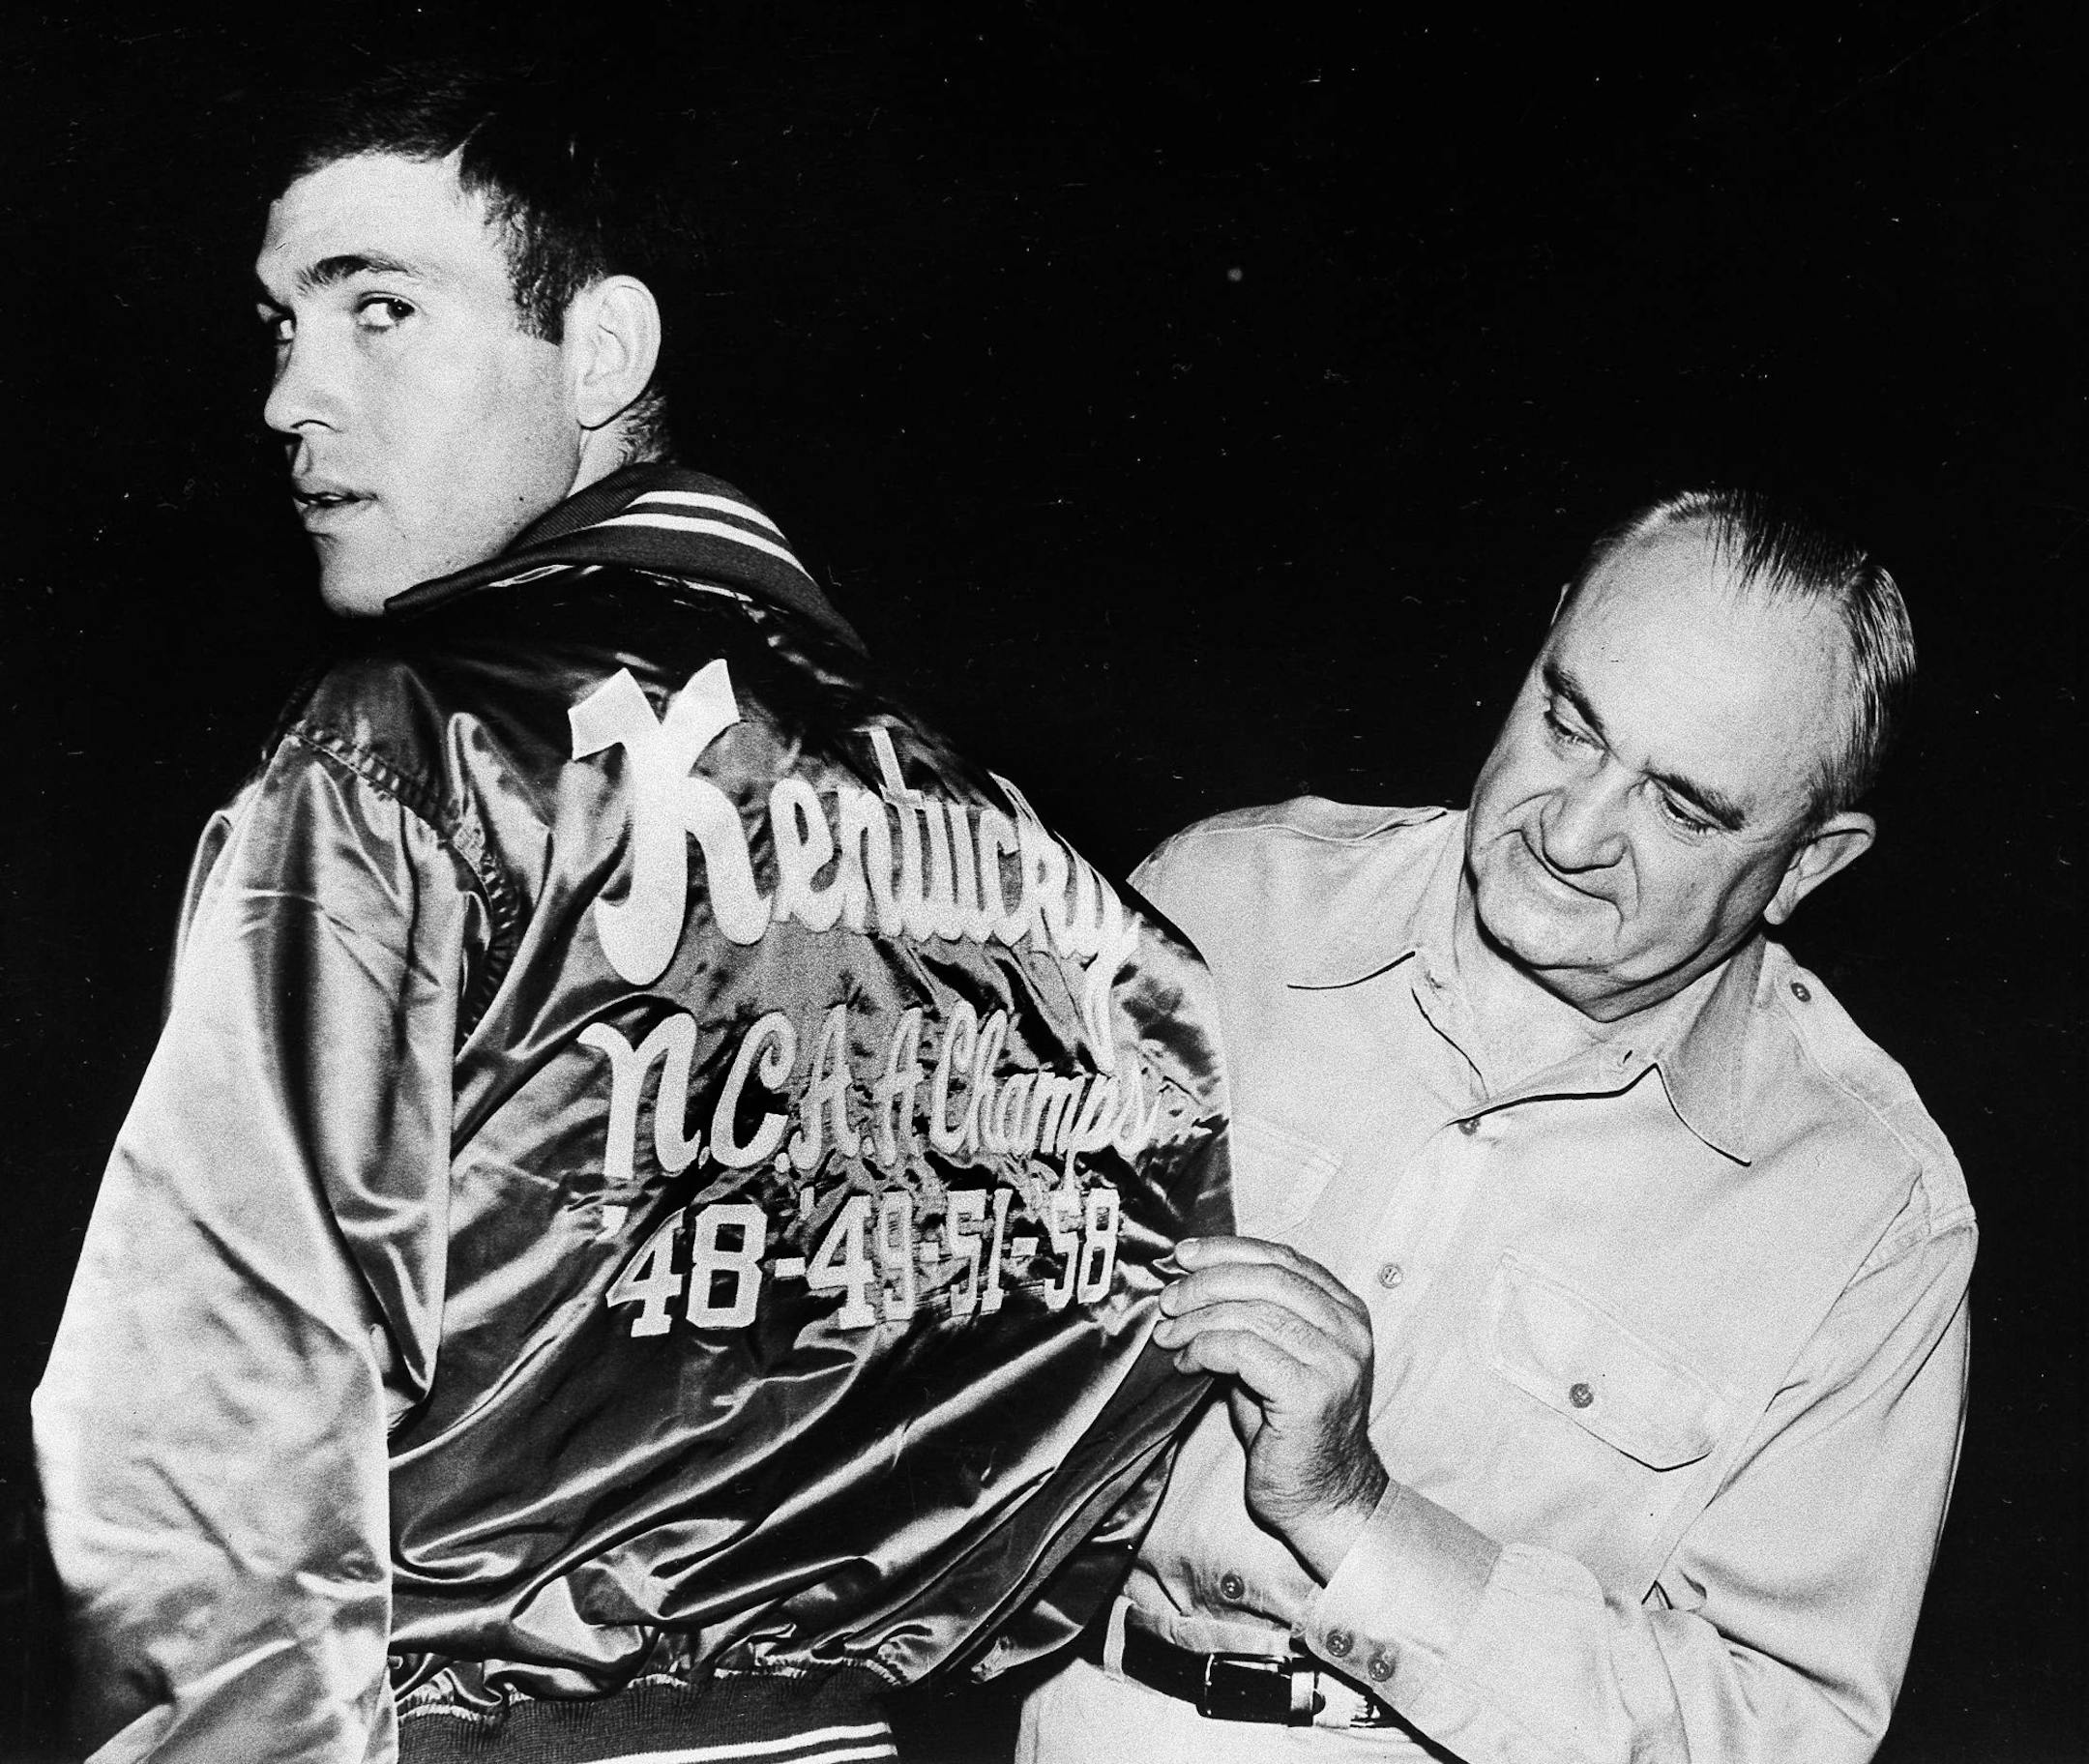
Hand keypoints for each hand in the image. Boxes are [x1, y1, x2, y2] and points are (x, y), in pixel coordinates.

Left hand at [1153, 1235, 1388, 1580]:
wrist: (1324, 1497)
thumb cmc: (1290, 1429)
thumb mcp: (1274, 1356)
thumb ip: (1250, 1315)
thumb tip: (1189, 1279)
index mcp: (1345, 1310)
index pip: (1282, 1257)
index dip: (1227, 1249)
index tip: (1183, 1255)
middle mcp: (1348, 1330)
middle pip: (1265, 1277)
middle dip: (1206, 1281)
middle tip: (1168, 1298)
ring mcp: (1335, 1361)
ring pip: (1250, 1312)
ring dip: (1197, 1318)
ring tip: (1168, 1335)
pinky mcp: (1310, 1394)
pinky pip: (1242, 1350)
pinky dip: (1204, 1348)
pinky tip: (1186, 1363)